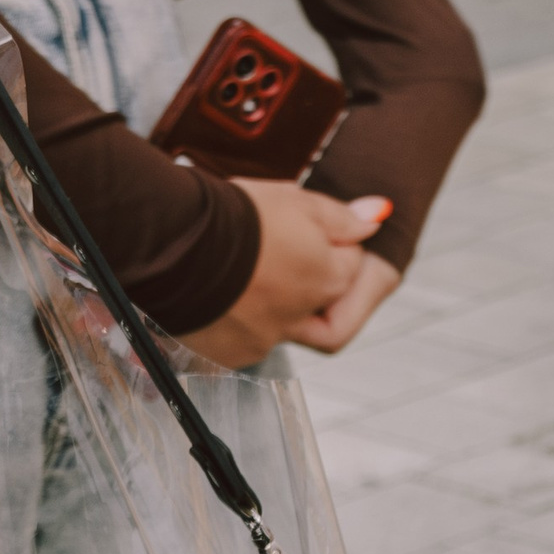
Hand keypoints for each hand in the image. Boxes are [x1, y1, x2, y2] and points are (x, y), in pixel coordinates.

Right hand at [187, 179, 392, 366]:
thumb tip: (379, 216)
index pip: (350, 264)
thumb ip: (341, 216)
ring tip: (256, 277)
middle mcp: (303, 317)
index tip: (311, 227)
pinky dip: (244, 323)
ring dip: (282, 309)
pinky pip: (248, 343)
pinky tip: (227, 298)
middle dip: (332, 294)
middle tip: (305, 267)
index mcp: (327, 279)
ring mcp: (266, 339)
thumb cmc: (234, 216)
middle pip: (333, 312)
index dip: (336, 242)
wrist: (173, 243)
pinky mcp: (230, 352)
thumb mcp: (295, 200)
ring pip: (289, 332)